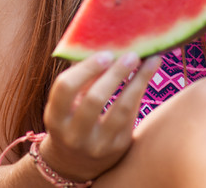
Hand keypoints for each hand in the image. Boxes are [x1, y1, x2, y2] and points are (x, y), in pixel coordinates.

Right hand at [39, 51, 161, 181]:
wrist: (74, 163)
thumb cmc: (70, 120)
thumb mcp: (65, 105)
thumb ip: (79, 80)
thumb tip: (101, 43)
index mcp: (55, 119)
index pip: (65, 88)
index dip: (85, 69)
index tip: (105, 54)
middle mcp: (74, 135)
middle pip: (95, 100)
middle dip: (115, 74)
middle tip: (131, 54)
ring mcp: (98, 145)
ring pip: (121, 110)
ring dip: (137, 81)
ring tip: (149, 60)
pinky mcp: (118, 148)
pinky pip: (132, 116)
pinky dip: (140, 92)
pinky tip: (147, 74)